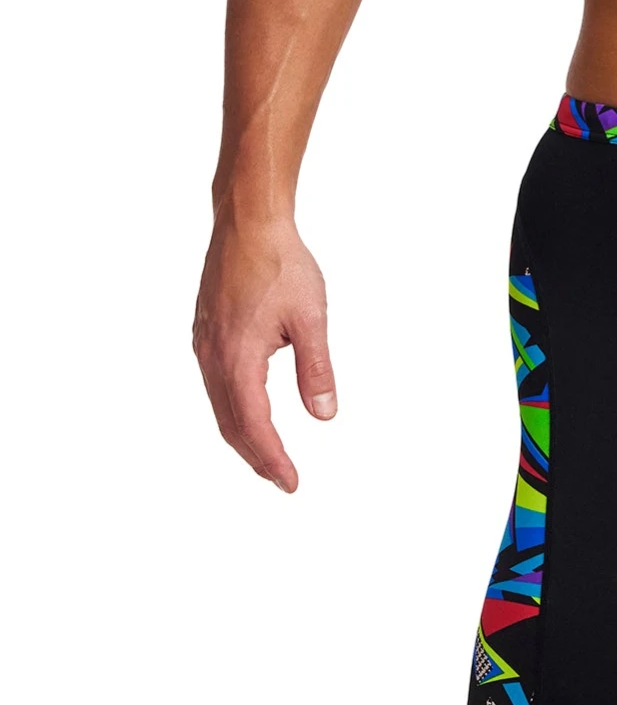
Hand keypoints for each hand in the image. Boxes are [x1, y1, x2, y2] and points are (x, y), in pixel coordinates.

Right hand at [192, 212, 336, 490]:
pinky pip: (214, 384)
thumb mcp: (310, 317)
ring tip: (268, 454)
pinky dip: (232, 409)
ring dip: (243, 435)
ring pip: (220, 406)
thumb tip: (325, 414)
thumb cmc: (281, 263)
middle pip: (231, 424)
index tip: (292, 482)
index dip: (273, 458)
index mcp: (238, 358)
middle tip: (283, 479)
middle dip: (257, 456)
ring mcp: (204, 345)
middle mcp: (213, 357)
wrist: (248, 222)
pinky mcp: (204, 332)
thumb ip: (316, 368)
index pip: (254, 425)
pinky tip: (247, 409)